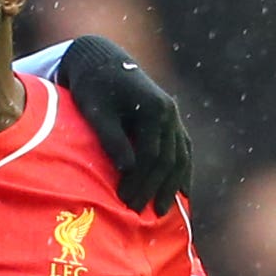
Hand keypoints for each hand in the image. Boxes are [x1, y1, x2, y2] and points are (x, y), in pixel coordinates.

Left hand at [56, 35, 191, 213]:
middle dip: (154, 188)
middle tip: (139, 213)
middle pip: (168, 160)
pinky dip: (183, 171)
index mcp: (154, 109)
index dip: (140, 182)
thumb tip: (127, 169)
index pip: (152, 156)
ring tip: (162, 210)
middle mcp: (170, 113)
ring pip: (181, 156)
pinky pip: (183, 149)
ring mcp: (173, 116)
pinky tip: (183, 192)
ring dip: (172, 185)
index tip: (125, 202)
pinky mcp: (170, 120)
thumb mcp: (96, 112)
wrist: (100, 61)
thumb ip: (112, 139)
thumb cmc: (93, 87)